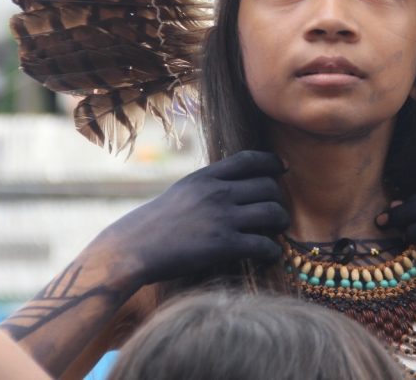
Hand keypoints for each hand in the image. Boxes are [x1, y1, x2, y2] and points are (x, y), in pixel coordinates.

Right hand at [90, 149, 289, 287]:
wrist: (132, 248)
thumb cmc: (153, 224)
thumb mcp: (182, 191)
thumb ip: (207, 186)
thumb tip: (232, 186)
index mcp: (206, 176)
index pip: (250, 159)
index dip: (272, 162)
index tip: (282, 168)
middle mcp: (218, 192)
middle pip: (269, 186)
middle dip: (277, 200)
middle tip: (275, 213)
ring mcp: (222, 217)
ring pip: (274, 213)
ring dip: (280, 223)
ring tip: (275, 232)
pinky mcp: (224, 245)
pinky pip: (264, 245)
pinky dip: (272, 252)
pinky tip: (267, 256)